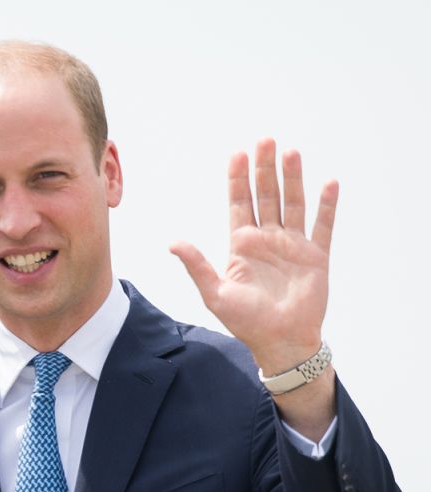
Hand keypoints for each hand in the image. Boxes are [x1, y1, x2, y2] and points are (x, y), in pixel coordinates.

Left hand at [170, 138, 337, 374]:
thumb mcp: (215, 293)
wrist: (280, 342)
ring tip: (291, 152)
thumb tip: (173, 243)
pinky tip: (328, 184)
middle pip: (266, 195)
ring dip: (292, 178)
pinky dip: (326, 205)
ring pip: (293, 203)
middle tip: (265, 140)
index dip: (238, 178)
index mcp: (242, 245)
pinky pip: (323, 225)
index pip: (239, 203)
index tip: (238, 153)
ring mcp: (293, 246)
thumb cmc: (245, 322)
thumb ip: (197, 266)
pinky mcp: (316, 256)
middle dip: (265, 168)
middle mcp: (267, 239)